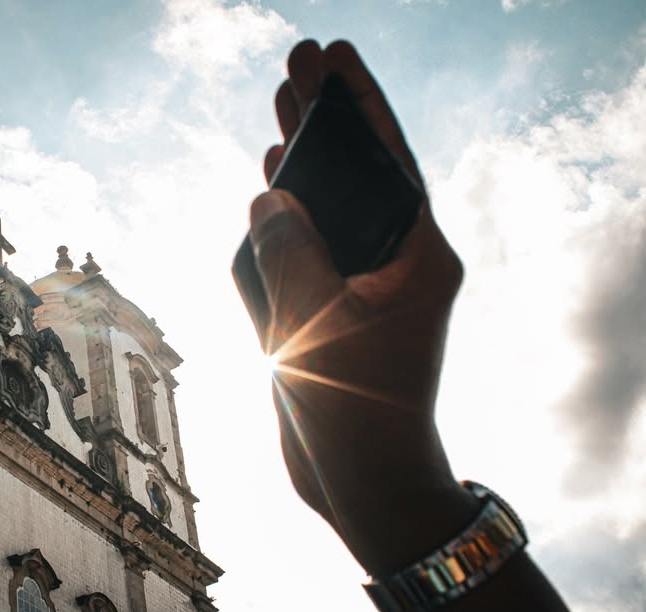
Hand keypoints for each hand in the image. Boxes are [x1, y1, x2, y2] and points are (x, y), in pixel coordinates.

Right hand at [235, 40, 477, 575]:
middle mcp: (392, 269)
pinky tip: (268, 196)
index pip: (387, 161)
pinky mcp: (329, 319)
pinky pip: (300, 265)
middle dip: (322, 125)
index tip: (332, 56)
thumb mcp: (317, 324)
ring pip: (323, 219)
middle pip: (353, 179)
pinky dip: (281, 235)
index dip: (359, 104)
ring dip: (298, 176)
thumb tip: (267, 202)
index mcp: (415, 259)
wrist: (361, 484)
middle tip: (297, 67)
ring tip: (278, 123)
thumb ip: (289, 252)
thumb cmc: (357, 412)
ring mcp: (358, 294)